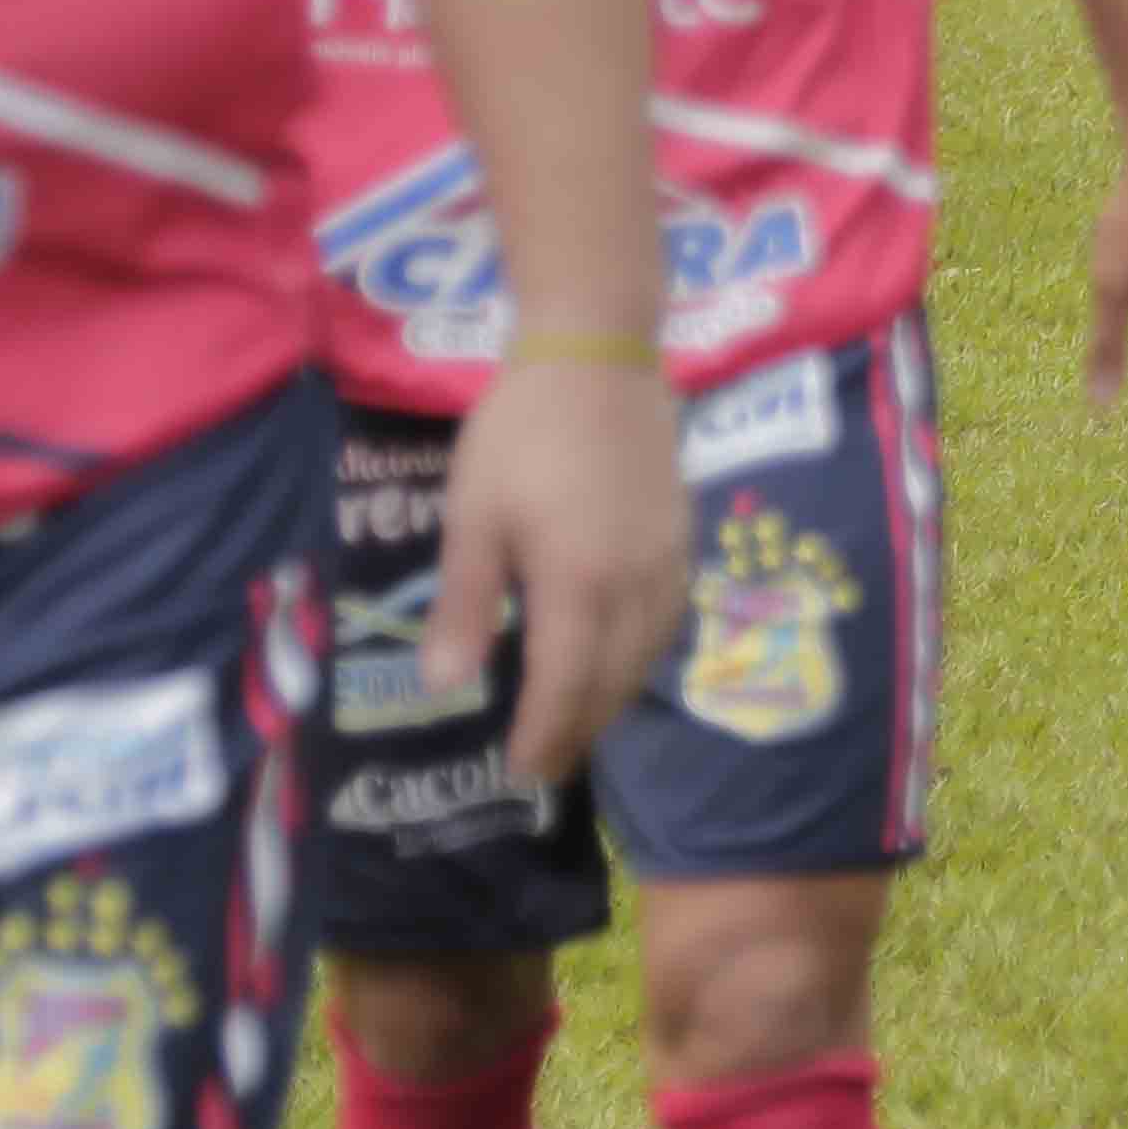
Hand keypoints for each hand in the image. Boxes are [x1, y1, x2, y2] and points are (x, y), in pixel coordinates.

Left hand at [425, 351, 693, 789]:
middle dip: (580, 730)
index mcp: (577, 584)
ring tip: (581, 723)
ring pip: (649, 656)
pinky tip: (621, 657)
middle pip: (613, 682)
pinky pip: (668, 621)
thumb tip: (445, 685)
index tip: (521, 773)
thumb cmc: (522, 432)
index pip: (564, 685)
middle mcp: (633, 585)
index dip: (543, 735)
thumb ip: (466, 604)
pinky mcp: (682, 539)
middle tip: (548, 765)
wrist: (599, 355)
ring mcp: (666, 562)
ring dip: (614, 700)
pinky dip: (643, 658)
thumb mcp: (474, 516)